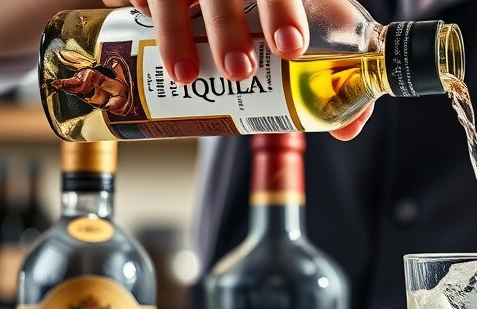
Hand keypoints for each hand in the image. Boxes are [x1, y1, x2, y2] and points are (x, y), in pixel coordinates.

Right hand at [104, 0, 370, 139]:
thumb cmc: (270, 13)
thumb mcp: (305, 26)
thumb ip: (328, 72)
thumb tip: (346, 128)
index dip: (284, 12)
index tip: (290, 50)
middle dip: (228, 27)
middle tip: (239, 71)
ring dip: (174, 31)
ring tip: (186, 76)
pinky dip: (131, 3)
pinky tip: (135, 25)